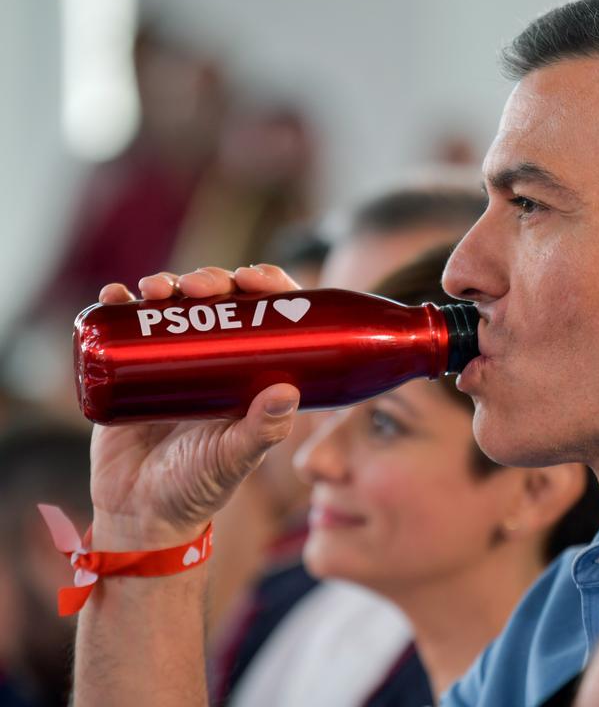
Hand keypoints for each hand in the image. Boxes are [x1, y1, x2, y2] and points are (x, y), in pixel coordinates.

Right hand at [87, 265, 301, 549]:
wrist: (140, 514)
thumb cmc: (198, 488)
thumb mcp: (235, 458)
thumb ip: (263, 431)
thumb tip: (289, 390)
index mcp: (251, 371)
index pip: (267, 314)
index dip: (266, 286)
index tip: (254, 277)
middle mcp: (214, 359)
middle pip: (218, 301)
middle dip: (211, 281)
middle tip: (199, 286)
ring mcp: (170, 361)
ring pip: (173, 306)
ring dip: (166, 285)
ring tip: (156, 289)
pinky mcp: (129, 370)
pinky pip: (123, 327)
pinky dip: (118, 304)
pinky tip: (115, 296)